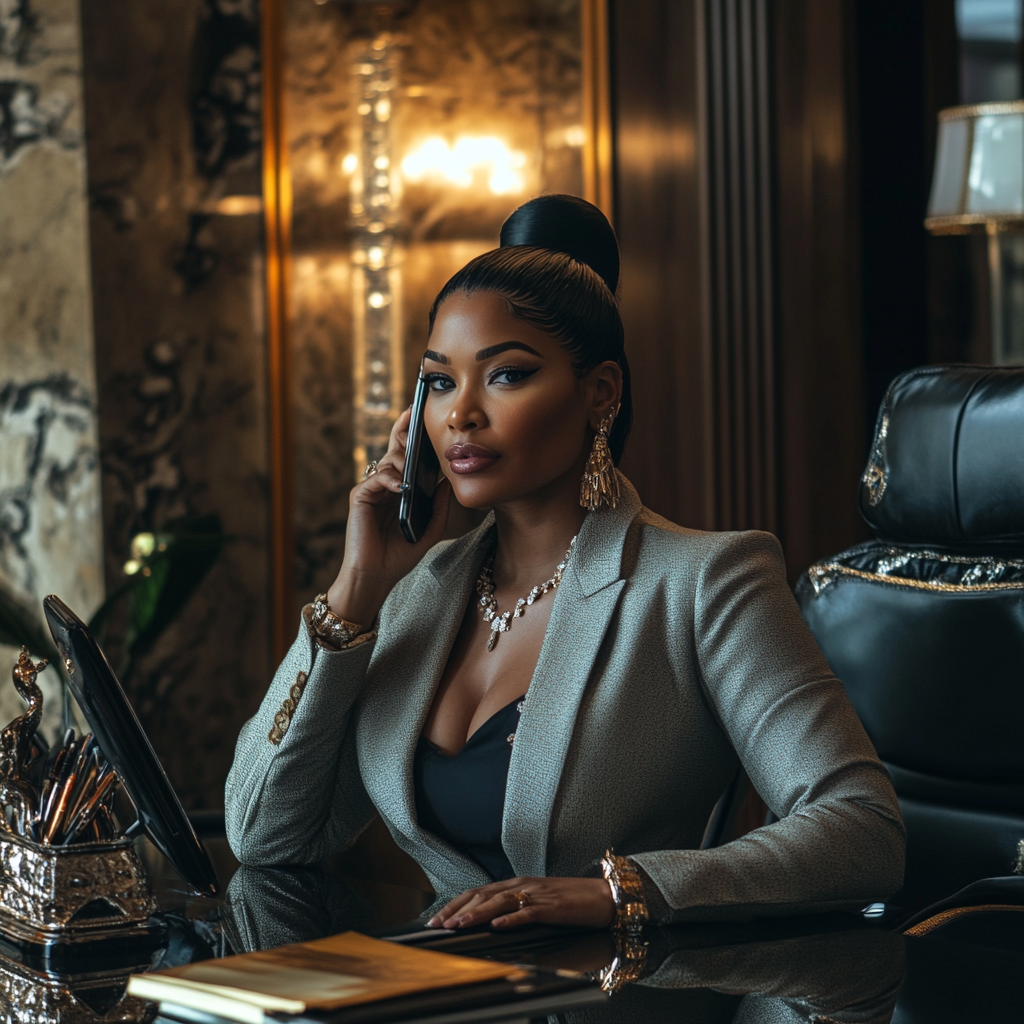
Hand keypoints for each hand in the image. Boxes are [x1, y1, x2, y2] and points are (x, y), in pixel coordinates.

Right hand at [327, 407, 449, 625]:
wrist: (376, 577)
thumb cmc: (399, 556)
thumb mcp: (428, 530)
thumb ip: (438, 507)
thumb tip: (448, 481)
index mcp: (400, 489)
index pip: (407, 456)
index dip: (413, 435)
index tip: (424, 415)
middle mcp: (385, 486)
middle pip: (394, 449)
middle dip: (405, 431)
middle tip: (416, 414)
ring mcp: (371, 490)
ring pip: (387, 461)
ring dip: (402, 459)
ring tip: (414, 460)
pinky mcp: (359, 498)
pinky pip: (375, 480)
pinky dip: (389, 481)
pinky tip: (401, 486)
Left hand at [427, 877, 614, 930]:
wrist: (602, 896)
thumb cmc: (570, 901)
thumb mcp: (536, 901)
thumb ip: (513, 908)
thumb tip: (489, 922)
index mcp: (517, 883)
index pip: (478, 891)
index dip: (455, 904)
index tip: (437, 919)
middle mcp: (523, 885)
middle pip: (483, 894)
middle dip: (457, 909)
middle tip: (438, 924)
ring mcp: (537, 894)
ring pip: (500, 901)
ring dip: (478, 913)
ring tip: (460, 924)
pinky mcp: (552, 906)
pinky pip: (529, 913)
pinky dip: (512, 919)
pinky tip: (500, 926)